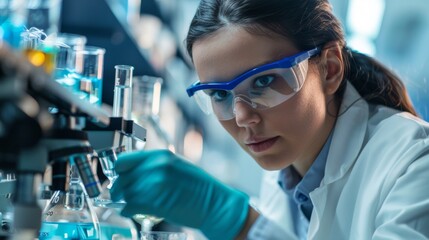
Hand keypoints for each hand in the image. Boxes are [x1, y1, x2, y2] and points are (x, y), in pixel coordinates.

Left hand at [110, 150, 249, 239]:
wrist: (214, 203)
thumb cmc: (200, 187)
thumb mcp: (178, 165)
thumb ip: (157, 165)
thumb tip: (136, 172)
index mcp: (160, 156)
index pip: (125, 161)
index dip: (120, 171)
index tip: (120, 178)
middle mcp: (155, 167)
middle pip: (122, 179)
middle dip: (119, 189)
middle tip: (120, 195)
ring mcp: (154, 185)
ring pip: (126, 194)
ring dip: (127, 201)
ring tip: (134, 204)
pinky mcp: (154, 203)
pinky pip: (130, 207)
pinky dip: (129, 211)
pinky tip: (134, 211)